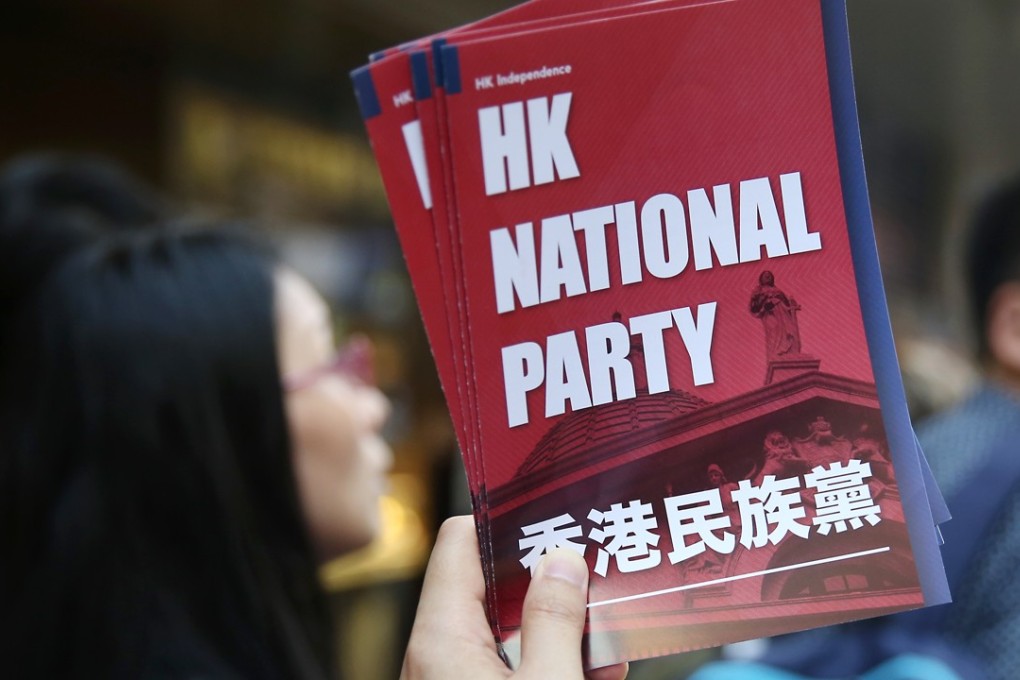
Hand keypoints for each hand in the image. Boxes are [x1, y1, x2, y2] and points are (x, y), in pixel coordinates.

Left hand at [401, 516, 628, 679]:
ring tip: (614, 629)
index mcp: (442, 638)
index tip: (556, 514)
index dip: (506, 521)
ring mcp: (453, 679)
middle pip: (491, 586)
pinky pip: (510, 667)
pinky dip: (549, 662)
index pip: (460, 542)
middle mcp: (438, 655)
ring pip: (507, 632)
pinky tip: (598, 670)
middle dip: (550, 578)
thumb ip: (555, 621)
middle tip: (600, 568)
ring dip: (560, 628)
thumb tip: (562, 561)